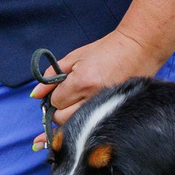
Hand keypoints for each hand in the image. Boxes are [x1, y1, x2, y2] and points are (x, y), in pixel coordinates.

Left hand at [34, 29, 163, 119]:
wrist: (139, 48)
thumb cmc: (107, 49)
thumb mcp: (75, 56)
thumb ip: (52, 75)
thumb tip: (35, 94)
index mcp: (81, 81)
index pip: (56, 102)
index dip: (55, 98)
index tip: (61, 92)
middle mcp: (92, 97)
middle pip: (63, 119)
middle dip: (60, 111)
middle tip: (68, 100)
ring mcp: (105, 106)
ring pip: (77, 126)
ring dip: (72, 120)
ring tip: (77, 109)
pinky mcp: (115, 111)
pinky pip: (94, 126)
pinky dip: (86, 125)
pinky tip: (83, 125)